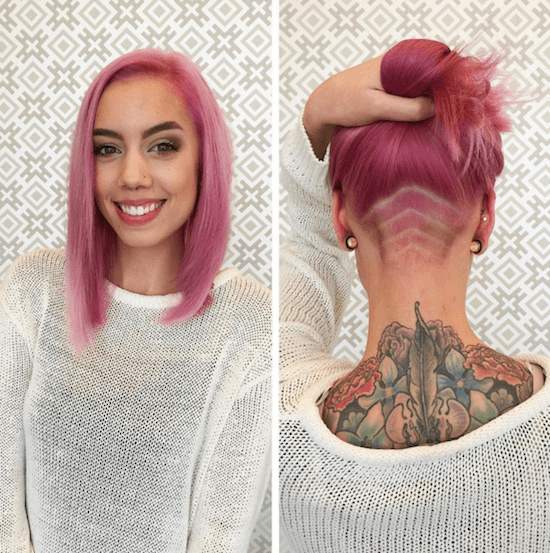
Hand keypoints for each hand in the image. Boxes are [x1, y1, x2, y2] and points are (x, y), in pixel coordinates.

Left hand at [303, 55, 434, 159]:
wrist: (322, 106)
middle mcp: (398, 63)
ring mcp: (394, 75)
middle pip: (428, 79)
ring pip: (419, 89)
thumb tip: (436, 108)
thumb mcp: (377, 108)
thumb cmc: (345, 104)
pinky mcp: (389, 87)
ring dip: (423, 103)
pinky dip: (412, 106)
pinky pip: (409, 95)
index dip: (443, 86)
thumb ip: (407, 108)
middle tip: (437, 118)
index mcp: (397, 60)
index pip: (433, 67)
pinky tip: (413, 119)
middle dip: (434, 97)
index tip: (446, 107)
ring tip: (426, 120)